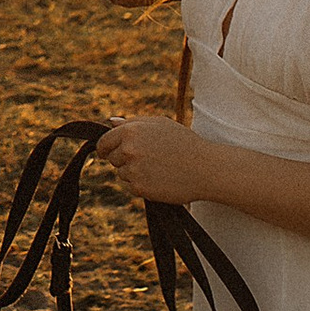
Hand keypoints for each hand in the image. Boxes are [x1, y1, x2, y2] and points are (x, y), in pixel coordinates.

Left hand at [94, 114, 216, 205]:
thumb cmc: (185, 143)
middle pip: (112, 159)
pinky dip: (142, 186)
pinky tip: (160, 179)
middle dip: (124, 160)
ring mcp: (133, 170)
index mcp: (131, 131)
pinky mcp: (139, 188)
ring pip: (122, 174)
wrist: (205, 169)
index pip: (104, 142)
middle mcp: (128, 149)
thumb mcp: (161, 124)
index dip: (106, 148)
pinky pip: (131, 187)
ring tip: (158, 168)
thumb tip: (111, 123)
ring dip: (134, 173)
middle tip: (148, 159)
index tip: (108, 153)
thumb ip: (133, 122)